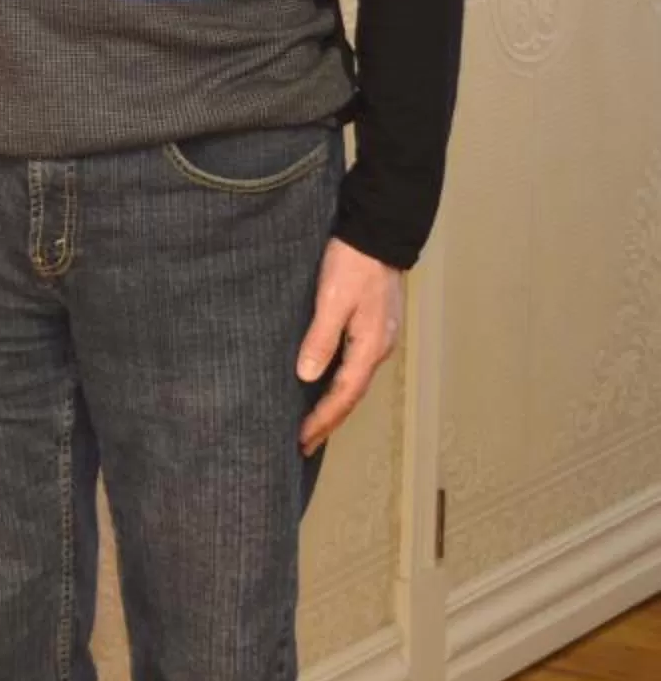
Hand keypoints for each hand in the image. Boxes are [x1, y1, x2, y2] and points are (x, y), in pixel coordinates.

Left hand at [298, 238, 404, 455]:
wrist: (377, 234)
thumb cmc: (352, 264)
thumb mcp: (332, 299)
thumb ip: (321, 338)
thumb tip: (307, 376)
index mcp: (369, 346)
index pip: (344, 395)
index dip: (323, 420)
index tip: (302, 440)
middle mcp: (378, 348)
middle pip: (352, 395)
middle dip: (329, 421)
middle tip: (305, 445)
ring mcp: (378, 338)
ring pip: (354, 381)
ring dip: (335, 405)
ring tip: (314, 425)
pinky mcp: (372, 326)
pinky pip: (355, 366)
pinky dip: (340, 384)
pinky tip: (326, 385)